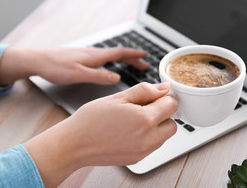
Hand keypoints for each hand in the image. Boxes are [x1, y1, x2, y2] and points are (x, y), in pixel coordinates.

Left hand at [0, 46, 147, 85]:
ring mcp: (88, 55)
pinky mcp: (82, 58)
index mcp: (95, 56)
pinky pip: (104, 58)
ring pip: (111, 56)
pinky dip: (113, 61)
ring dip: (124, 59)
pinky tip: (110, 66)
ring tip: (132, 64)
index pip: (119, 52)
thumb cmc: (55, 67)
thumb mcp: (78, 74)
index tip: (145, 54)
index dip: (134, 54)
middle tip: (144, 64)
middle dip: (132, 58)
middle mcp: (93, 53)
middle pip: (118, 53)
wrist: (37, 60)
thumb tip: (116, 78)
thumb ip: (98, 76)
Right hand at [24, 82, 177, 186]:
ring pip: (164, 136)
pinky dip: (147, 137)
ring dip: (156, 126)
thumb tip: (164, 88)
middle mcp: (148, 139)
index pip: (171, 105)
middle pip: (172, 124)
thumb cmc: (91, 119)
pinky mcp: (137, 159)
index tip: (154, 96)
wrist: (74, 144)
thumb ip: (145, 91)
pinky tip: (130, 130)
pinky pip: (153, 146)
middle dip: (163, 114)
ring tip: (134, 119)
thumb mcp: (119, 97)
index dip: (164, 97)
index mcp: (145, 120)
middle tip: (144, 108)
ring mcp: (143, 151)